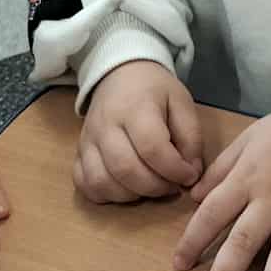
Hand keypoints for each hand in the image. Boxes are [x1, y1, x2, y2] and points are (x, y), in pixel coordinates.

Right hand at [76, 60, 203, 203]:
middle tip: (172, 186)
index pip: (152, 148)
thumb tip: (191, 173)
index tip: (189, 176)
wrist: (120, 75)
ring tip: (149, 187)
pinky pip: (85, 184)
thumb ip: (191, 138)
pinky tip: (126, 189)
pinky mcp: (78, 153)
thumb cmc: (155, 91)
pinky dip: (105, 195)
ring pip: (102, 182)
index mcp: (135, 108)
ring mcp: (87, 141)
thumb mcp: (182, 103)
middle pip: (125, 169)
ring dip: (131, 195)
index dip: (174, 170)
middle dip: (155, 187)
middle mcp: (106, 125)